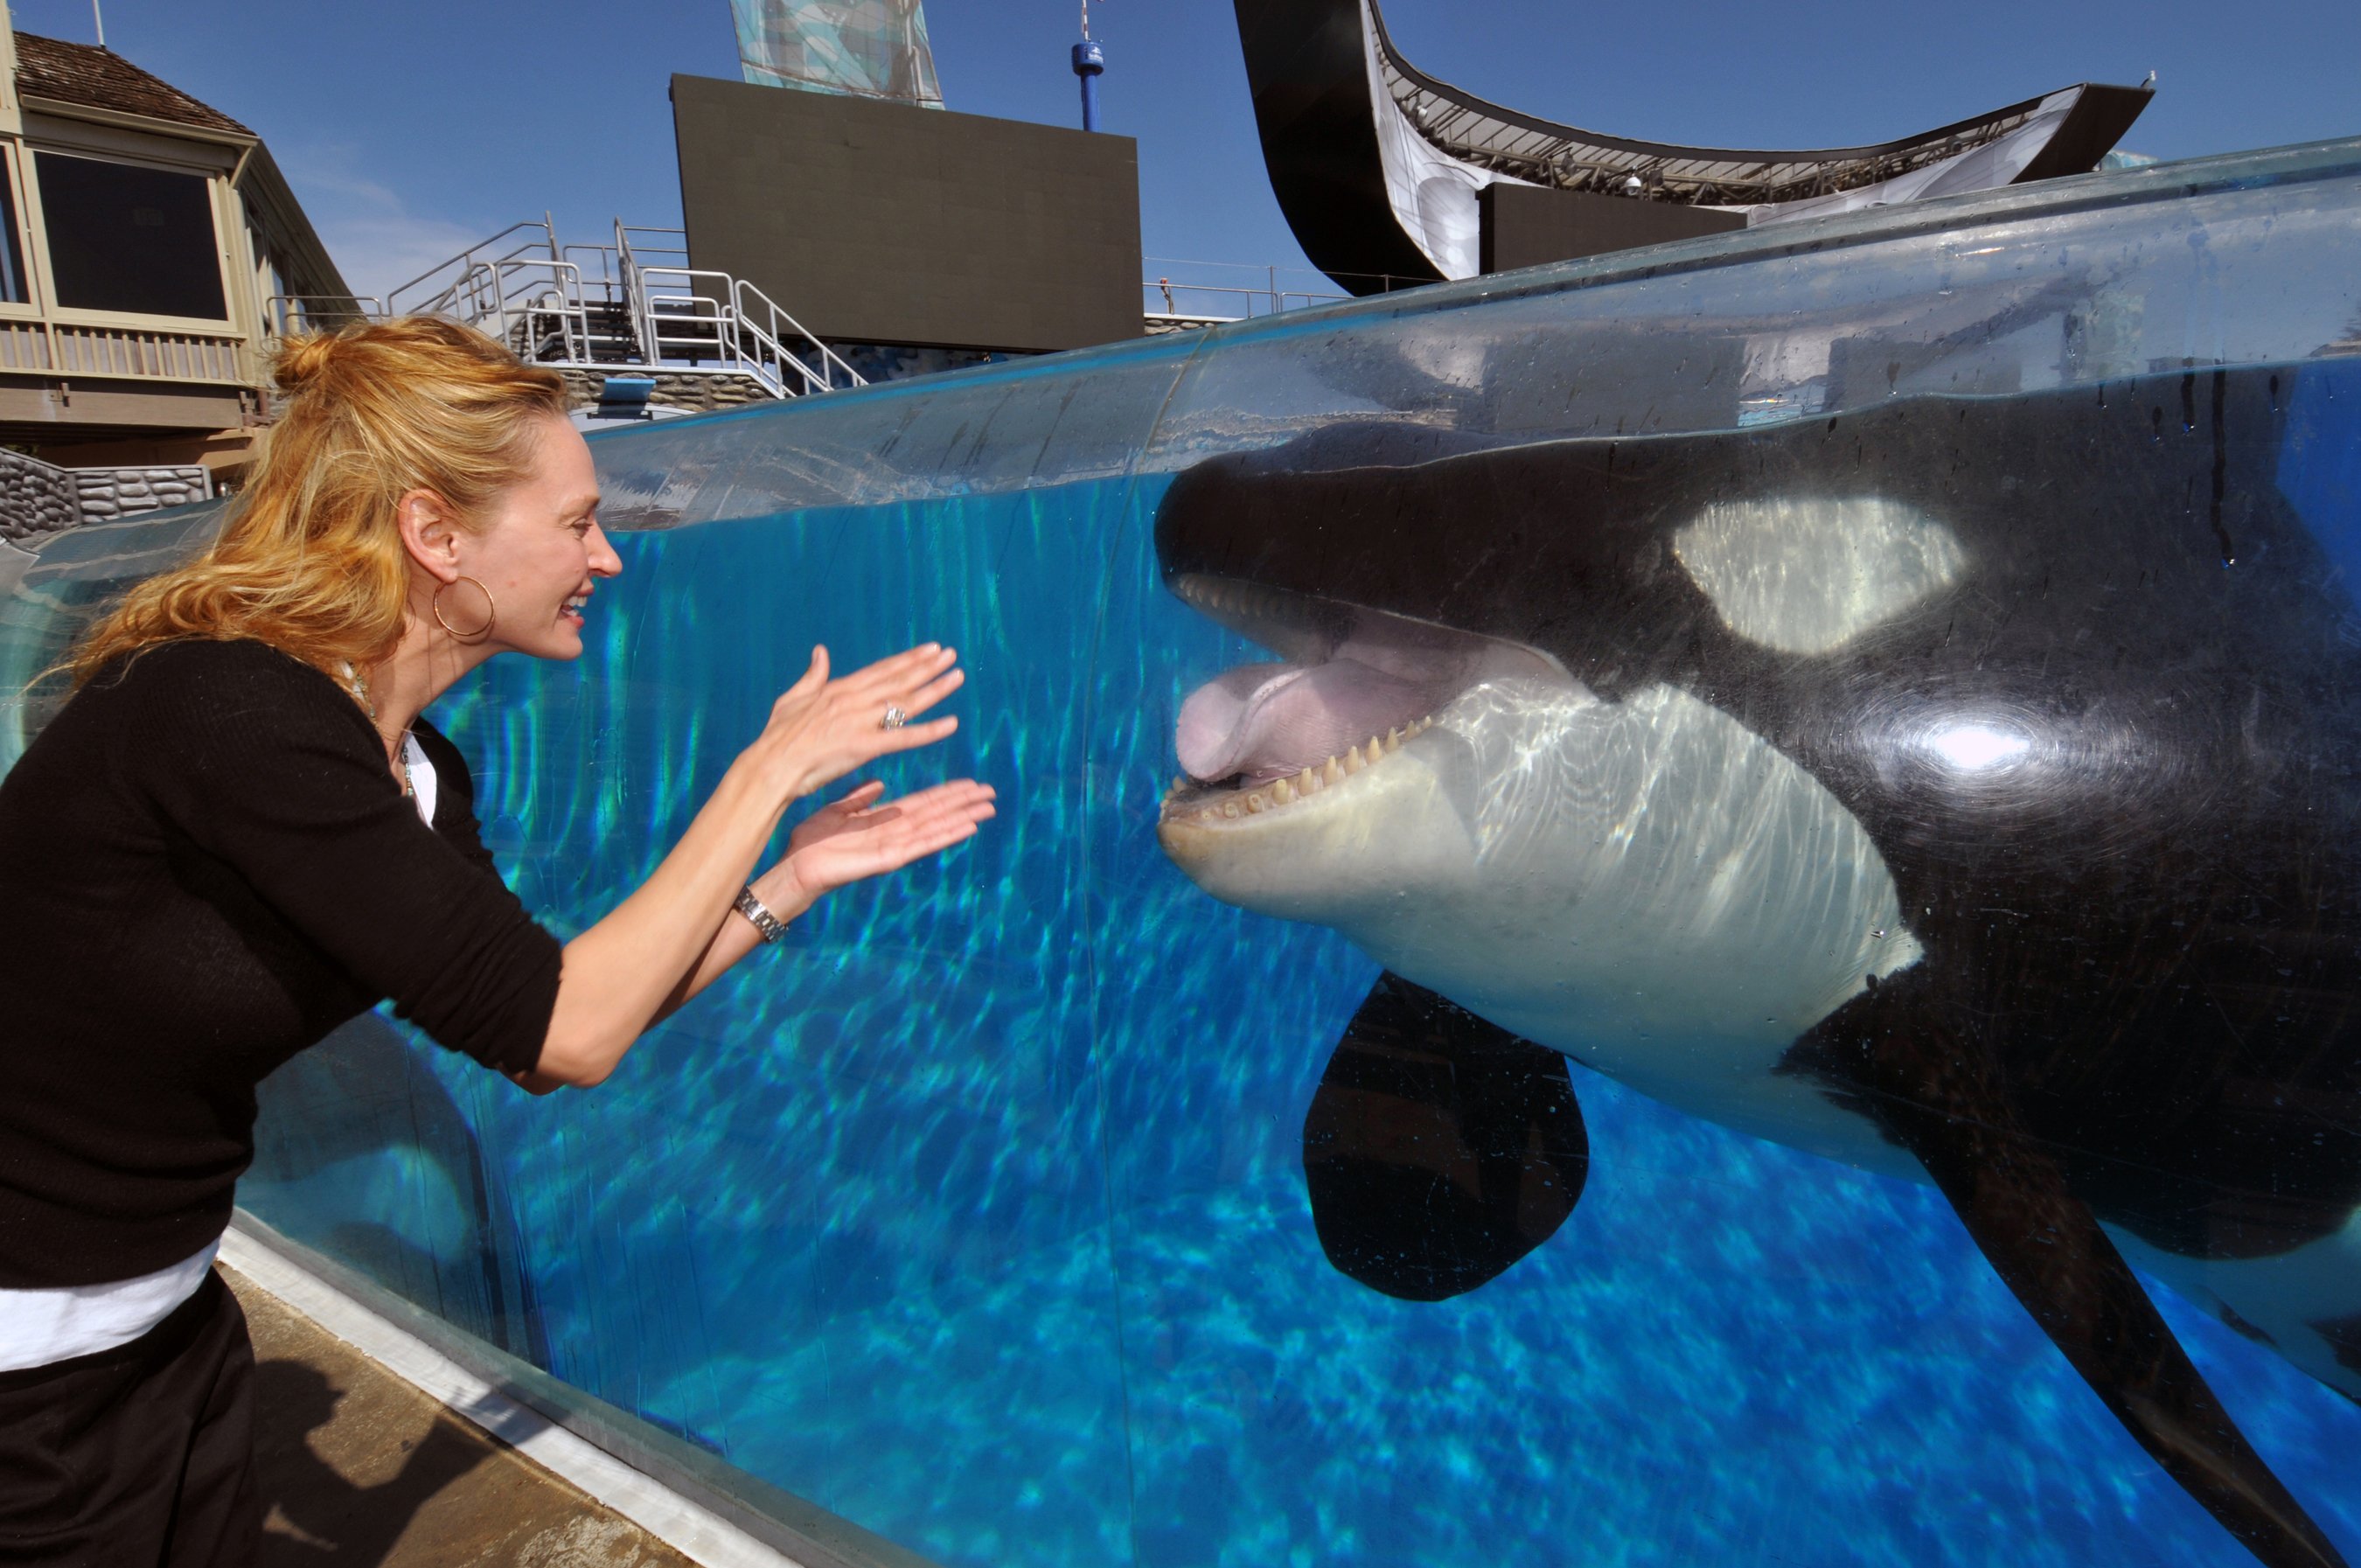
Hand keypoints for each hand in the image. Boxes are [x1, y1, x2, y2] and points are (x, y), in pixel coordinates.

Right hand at [754, 644, 966, 802]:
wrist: (771, 764)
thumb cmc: (777, 736)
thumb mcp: (793, 698)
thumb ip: (812, 675)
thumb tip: (821, 651)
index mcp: (839, 689)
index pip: (882, 670)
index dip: (908, 659)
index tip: (929, 649)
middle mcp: (854, 700)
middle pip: (899, 680)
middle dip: (927, 667)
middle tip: (951, 655)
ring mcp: (860, 722)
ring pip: (906, 703)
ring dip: (935, 689)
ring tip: (957, 677)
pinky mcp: (864, 746)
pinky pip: (904, 737)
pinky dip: (929, 731)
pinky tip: (951, 724)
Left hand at [765, 778, 997, 915]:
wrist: (796, 865)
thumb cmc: (811, 841)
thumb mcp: (837, 811)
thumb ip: (860, 798)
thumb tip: (880, 785)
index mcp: (884, 819)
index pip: (924, 803)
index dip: (947, 793)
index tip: (970, 783)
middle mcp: (895, 833)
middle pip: (937, 814)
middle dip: (963, 803)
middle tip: (991, 792)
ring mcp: (895, 847)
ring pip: (936, 828)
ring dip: (962, 818)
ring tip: (987, 809)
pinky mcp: (889, 859)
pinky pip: (922, 845)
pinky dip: (946, 836)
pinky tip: (966, 828)